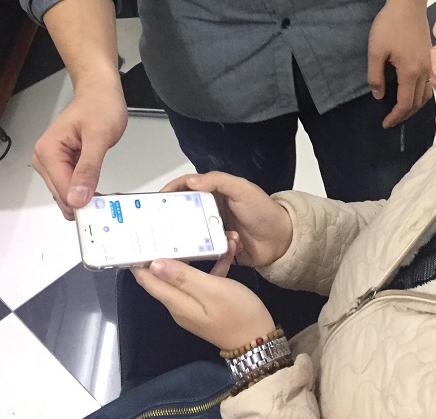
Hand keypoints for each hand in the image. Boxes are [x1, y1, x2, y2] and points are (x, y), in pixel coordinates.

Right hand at [33, 75, 127, 219]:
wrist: (100, 90)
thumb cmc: (99, 104)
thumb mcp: (99, 136)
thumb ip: (88, 168)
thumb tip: (78, 197)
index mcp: (48, 151)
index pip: (62, 190)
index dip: (81, 202)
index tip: (100, 209)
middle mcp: (44, 158)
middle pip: (62, 195)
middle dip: (84, 200)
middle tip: (107, 201)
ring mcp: (53, 162)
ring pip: (67, 193)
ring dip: (85, 195)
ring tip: (103, 188)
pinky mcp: (62, 163)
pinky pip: (72, 185)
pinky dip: (85, 188)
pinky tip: (96, 184)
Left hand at [132, 234, 275, 350]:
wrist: (259, 340)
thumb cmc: (237, 313)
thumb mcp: (212, 290)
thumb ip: (183, 277)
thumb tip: (153, 264)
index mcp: (177, 302)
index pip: (148, 280)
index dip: (138, 261)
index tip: (136, 237)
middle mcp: (180, 304)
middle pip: (165, 274)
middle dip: (170, 250)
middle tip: (169, 225)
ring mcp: (194, 304)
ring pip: (188, 273)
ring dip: (200, 254)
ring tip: (214, 233)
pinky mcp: (208, 303)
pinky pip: (205, 279)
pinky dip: (215, 264)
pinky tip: (228, 250)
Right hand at [161, 172, 293, 267]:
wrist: (281, 241)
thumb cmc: (263, 211)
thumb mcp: (243, 189)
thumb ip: (218, 181)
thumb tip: (192, 181)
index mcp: (215, 192)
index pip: (186, 187)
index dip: (170, 191)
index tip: (154, 201)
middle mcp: (210, 210)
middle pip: (182, 212)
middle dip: (168, 218)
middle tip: (153, 227)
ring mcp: (212, 230)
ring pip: (189, 233)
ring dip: (184, 238)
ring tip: (168, 245)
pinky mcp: (216, 249)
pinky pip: (201, 251)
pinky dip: (201, 252)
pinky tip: (201, 254)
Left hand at [367, 0, 433, 128]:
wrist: (408, 3)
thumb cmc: (389, 25)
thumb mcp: (376, 50)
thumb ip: (376, 75)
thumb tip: (379, 96)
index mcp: (410, 72)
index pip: (405, 103)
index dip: (396, 117)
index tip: (385, 124)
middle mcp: (424, 71)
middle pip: (418, 103)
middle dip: (405, 115)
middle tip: (391, 120)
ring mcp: (429, 64)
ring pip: (426, 94)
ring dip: (415, 106)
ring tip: (401, 110)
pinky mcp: (429, 57)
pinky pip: (429, 84)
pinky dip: (421, 95)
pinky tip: (412, 92)